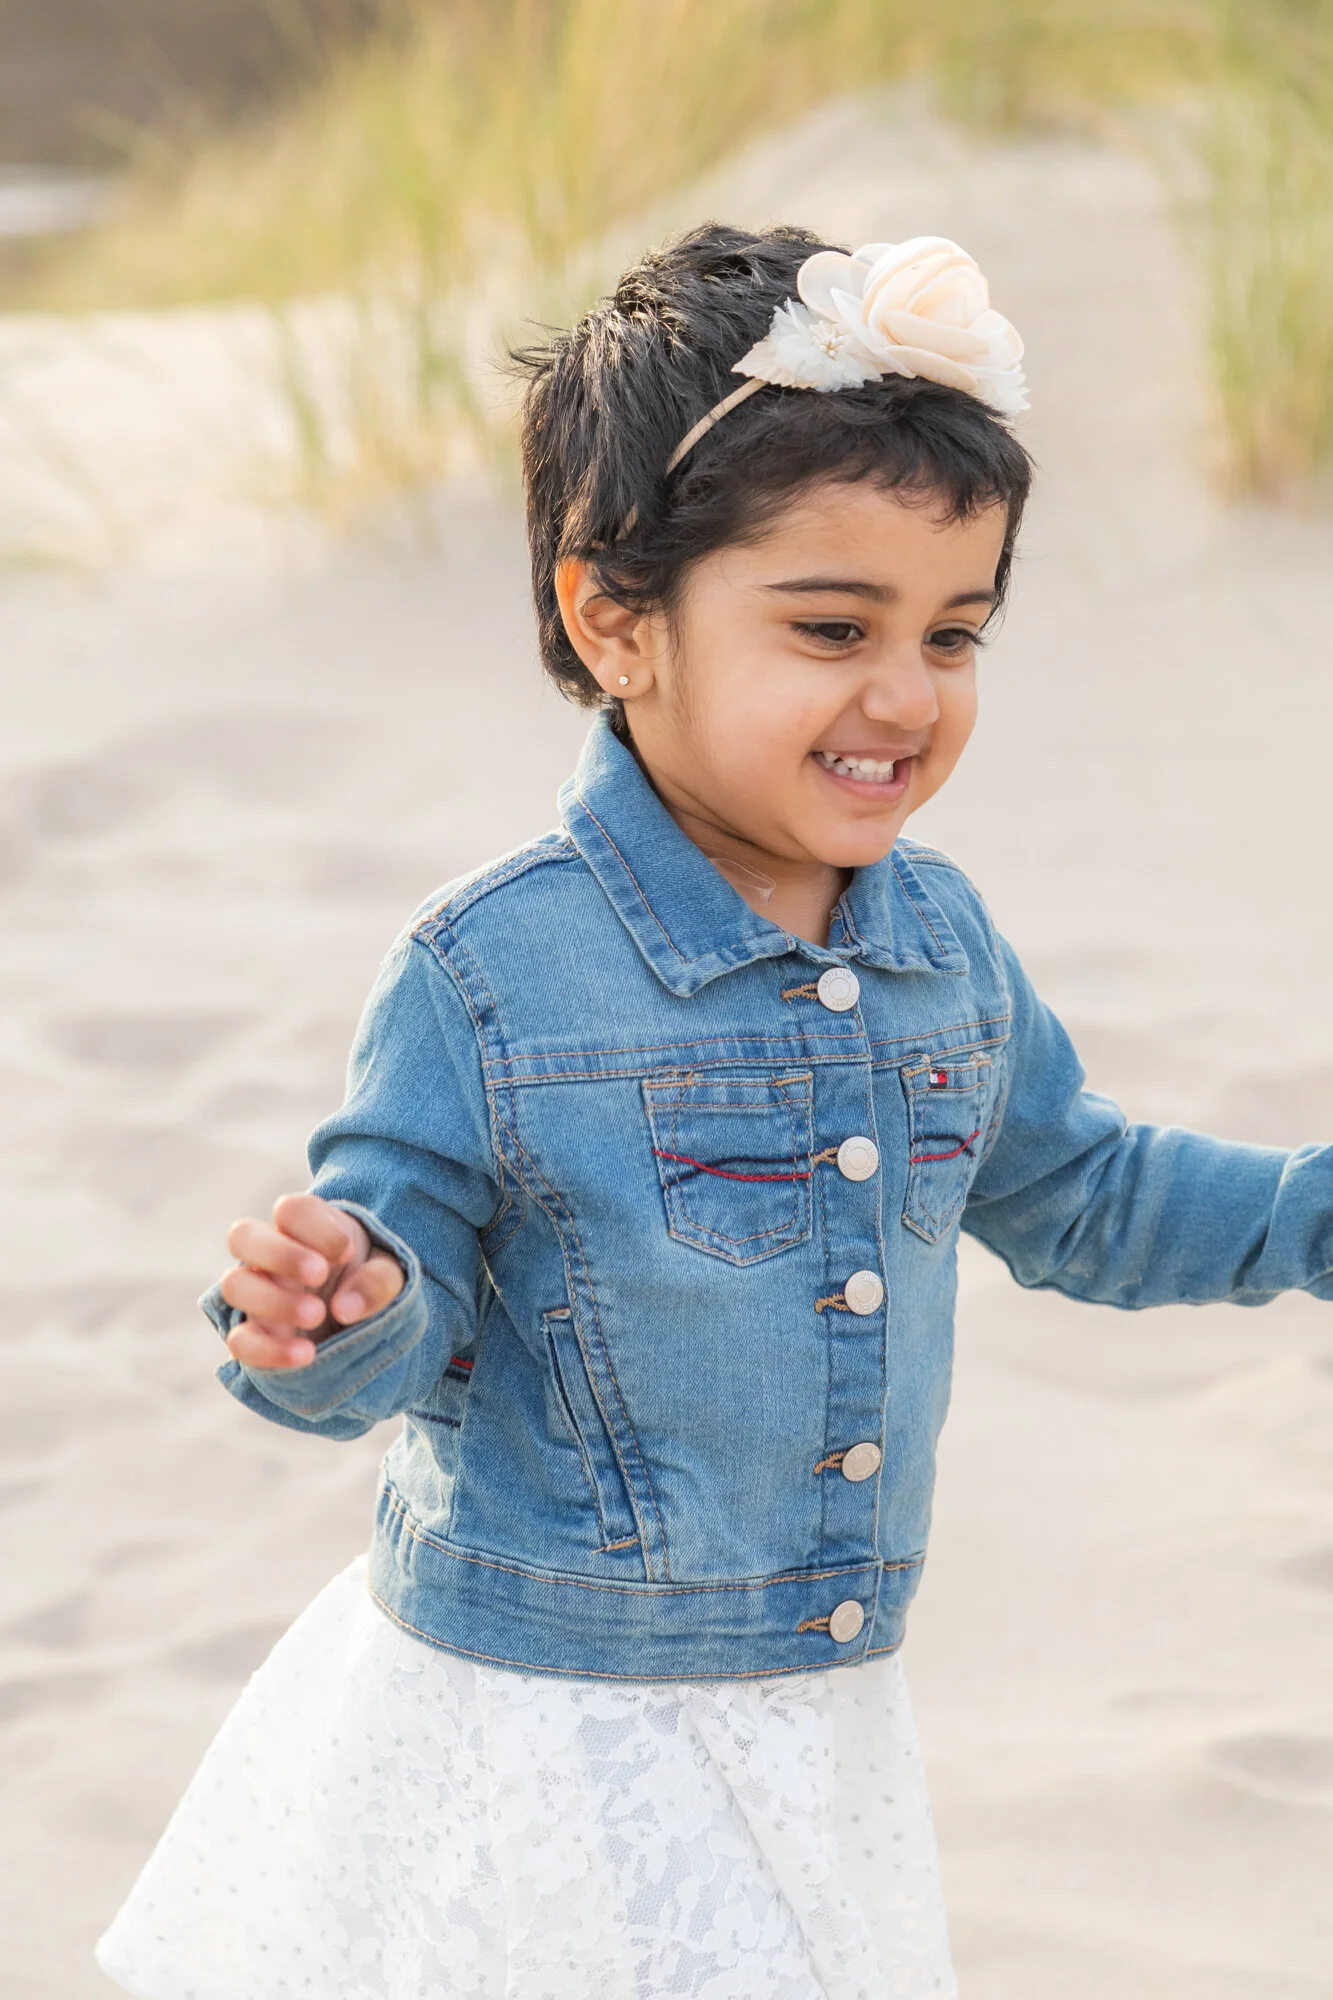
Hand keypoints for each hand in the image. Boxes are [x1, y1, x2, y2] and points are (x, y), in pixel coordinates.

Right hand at [220, 1193, 404, 1370]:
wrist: (362, 1323)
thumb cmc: (370, 1281)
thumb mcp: (389, 1275)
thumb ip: (377, 1281)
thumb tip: (344, 1308)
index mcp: (304, 1226)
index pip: (291, 1210)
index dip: (316, 1228)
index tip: (347, 1253)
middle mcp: (270, 1254)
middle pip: (242, 1235)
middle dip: (279, 1254)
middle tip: (319, 1274)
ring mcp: (256, 1293)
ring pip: (234, 1285)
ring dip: (273, 1301)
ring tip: (318, 1314)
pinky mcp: (254, 1335)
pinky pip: (239, 1341)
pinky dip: (268, 1350)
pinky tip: (307, 1354)